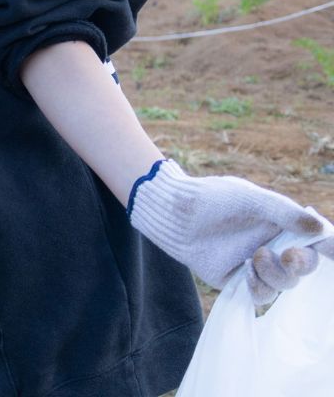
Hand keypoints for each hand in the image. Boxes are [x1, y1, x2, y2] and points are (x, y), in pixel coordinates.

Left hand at [129, 160, 332, 304]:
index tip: (332, 251)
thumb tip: (320, 230)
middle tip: (289, 256)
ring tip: (256, 257)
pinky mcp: (238, 280)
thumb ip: (285, 213)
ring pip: (286, 284)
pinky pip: (261, 295)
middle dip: (303, 264)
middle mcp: (276, 246)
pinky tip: (247, 271)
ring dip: (278, 275)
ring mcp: (258, 264)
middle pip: (306, 266)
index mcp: (285, 225)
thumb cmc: (214, 199)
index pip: (318, 240)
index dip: (330, 248)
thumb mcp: (251, 199)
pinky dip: (259, 287)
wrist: (175, 213)